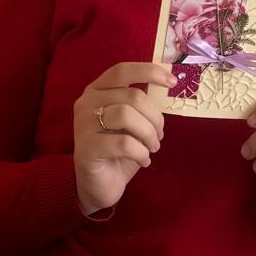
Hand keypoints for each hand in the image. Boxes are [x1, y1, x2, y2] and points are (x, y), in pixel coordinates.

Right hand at [73, 61, 170, 216]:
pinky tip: (143, 161)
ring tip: (152, 148)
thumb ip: (140, 105)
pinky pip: (123, 143)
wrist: (97, 185)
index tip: (172, 82)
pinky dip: (141, 153)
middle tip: (160, 135)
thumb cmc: (117, 151)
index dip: (149, 72)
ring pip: (126, 115)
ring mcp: (83, 125)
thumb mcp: (131, 123)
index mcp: (97, 91)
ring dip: (148, 134)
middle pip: (131, 96)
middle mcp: (86, 103)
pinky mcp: (86, 148)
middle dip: (154, 116)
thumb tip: (168, 86)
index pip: (122, 71)